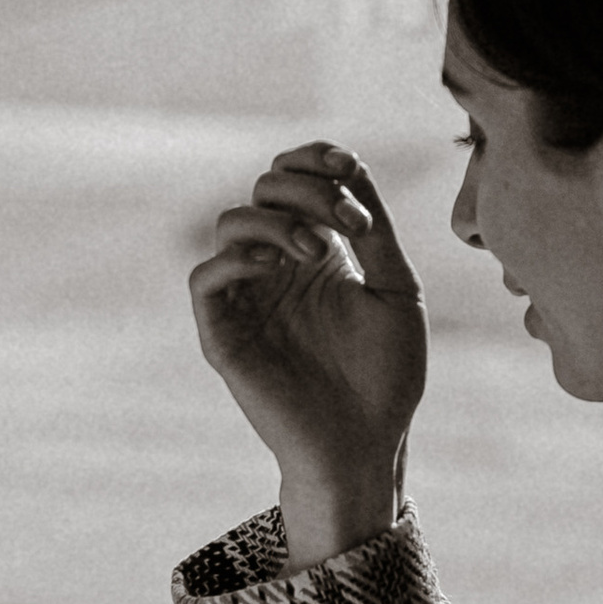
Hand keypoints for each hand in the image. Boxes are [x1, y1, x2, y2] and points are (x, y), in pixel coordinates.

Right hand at [189, 142, 425, 564]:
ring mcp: (247, 297)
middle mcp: (277, 266)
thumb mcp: (397, 290)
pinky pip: (205, 278)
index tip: (349, 166)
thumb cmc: (387, 375)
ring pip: (231, 222)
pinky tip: (281, 267)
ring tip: (319, 251)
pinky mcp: (223, 334)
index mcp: (317, 250)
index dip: (315, 158)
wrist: (367, 445)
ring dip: (277, 220)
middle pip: (265, 188)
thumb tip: (353, 167)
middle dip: (308, 189)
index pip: (295, 177)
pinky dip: (238, 258)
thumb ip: (375, 230)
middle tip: (352, 224)